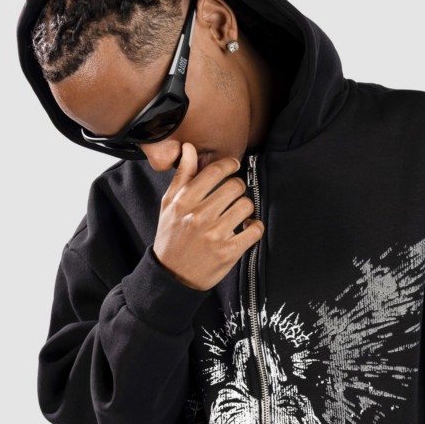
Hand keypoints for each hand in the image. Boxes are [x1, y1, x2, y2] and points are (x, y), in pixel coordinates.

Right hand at [153, 142, 263, 290]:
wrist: (172, 275)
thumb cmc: (171, 237)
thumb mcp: (169, 205)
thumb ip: (182, 175)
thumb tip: (189, 148)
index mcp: (184, 202)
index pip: (215, 171)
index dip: (229, 165)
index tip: (233, 166)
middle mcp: (199, 216)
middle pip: (235, 186)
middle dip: (237, 187)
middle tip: (234, 194)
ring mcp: (214, 235)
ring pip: (246, 205)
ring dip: (246, 207)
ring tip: (238, 212)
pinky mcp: (228, 252)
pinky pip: (254, 230)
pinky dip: (255, 226)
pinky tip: (247, 227)